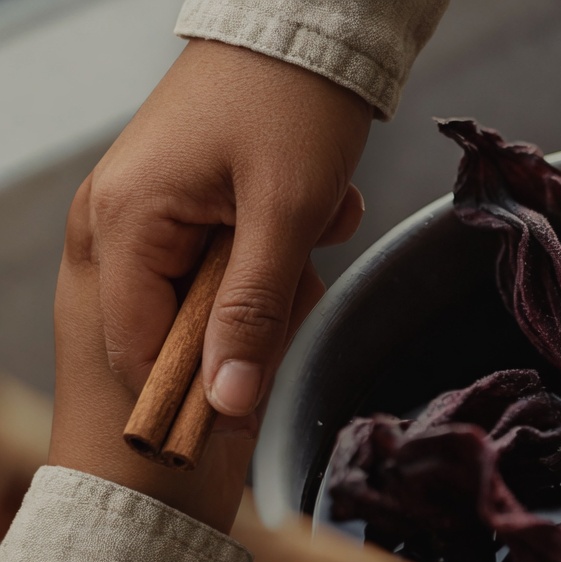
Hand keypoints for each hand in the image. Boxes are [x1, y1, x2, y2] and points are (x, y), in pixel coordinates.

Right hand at [51, 40, 370, 530]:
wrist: (307, 31)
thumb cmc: (293, 107)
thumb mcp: (284, 216)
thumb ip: (254, 313)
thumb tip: (227, 402)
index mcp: (126, 224)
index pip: (138, 351)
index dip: (195, 391)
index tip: (255, 404)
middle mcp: (121, 218)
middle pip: (181, 326)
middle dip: (259, 310)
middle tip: (308, 268)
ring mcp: (151, 207)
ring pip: (217, 293)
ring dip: (281, 273)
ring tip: (319, 219)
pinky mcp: (186, 198)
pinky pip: (230, 256)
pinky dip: (281, 243)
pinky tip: (314, 207)